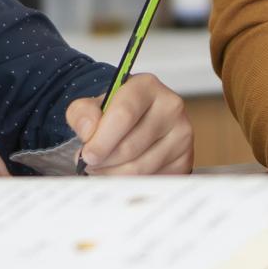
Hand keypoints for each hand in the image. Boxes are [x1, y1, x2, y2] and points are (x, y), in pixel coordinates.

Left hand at [67, 74, 192, 174]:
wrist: (140, 121)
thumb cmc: (117, 113)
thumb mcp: (93, 105)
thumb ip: (82, 114)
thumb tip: (88, 131)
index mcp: (146, 86)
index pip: (123, 115)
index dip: (101, 140)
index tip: (87, 154)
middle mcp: (170, 106)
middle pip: (130, 146)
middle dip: (104, 161)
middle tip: (91, 163)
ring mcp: (182, 134)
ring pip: (140, 168)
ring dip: (114, 174)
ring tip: (103, 167)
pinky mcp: (185, 158)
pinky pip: (151, 180)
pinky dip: (131, 181)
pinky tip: (122, 171)